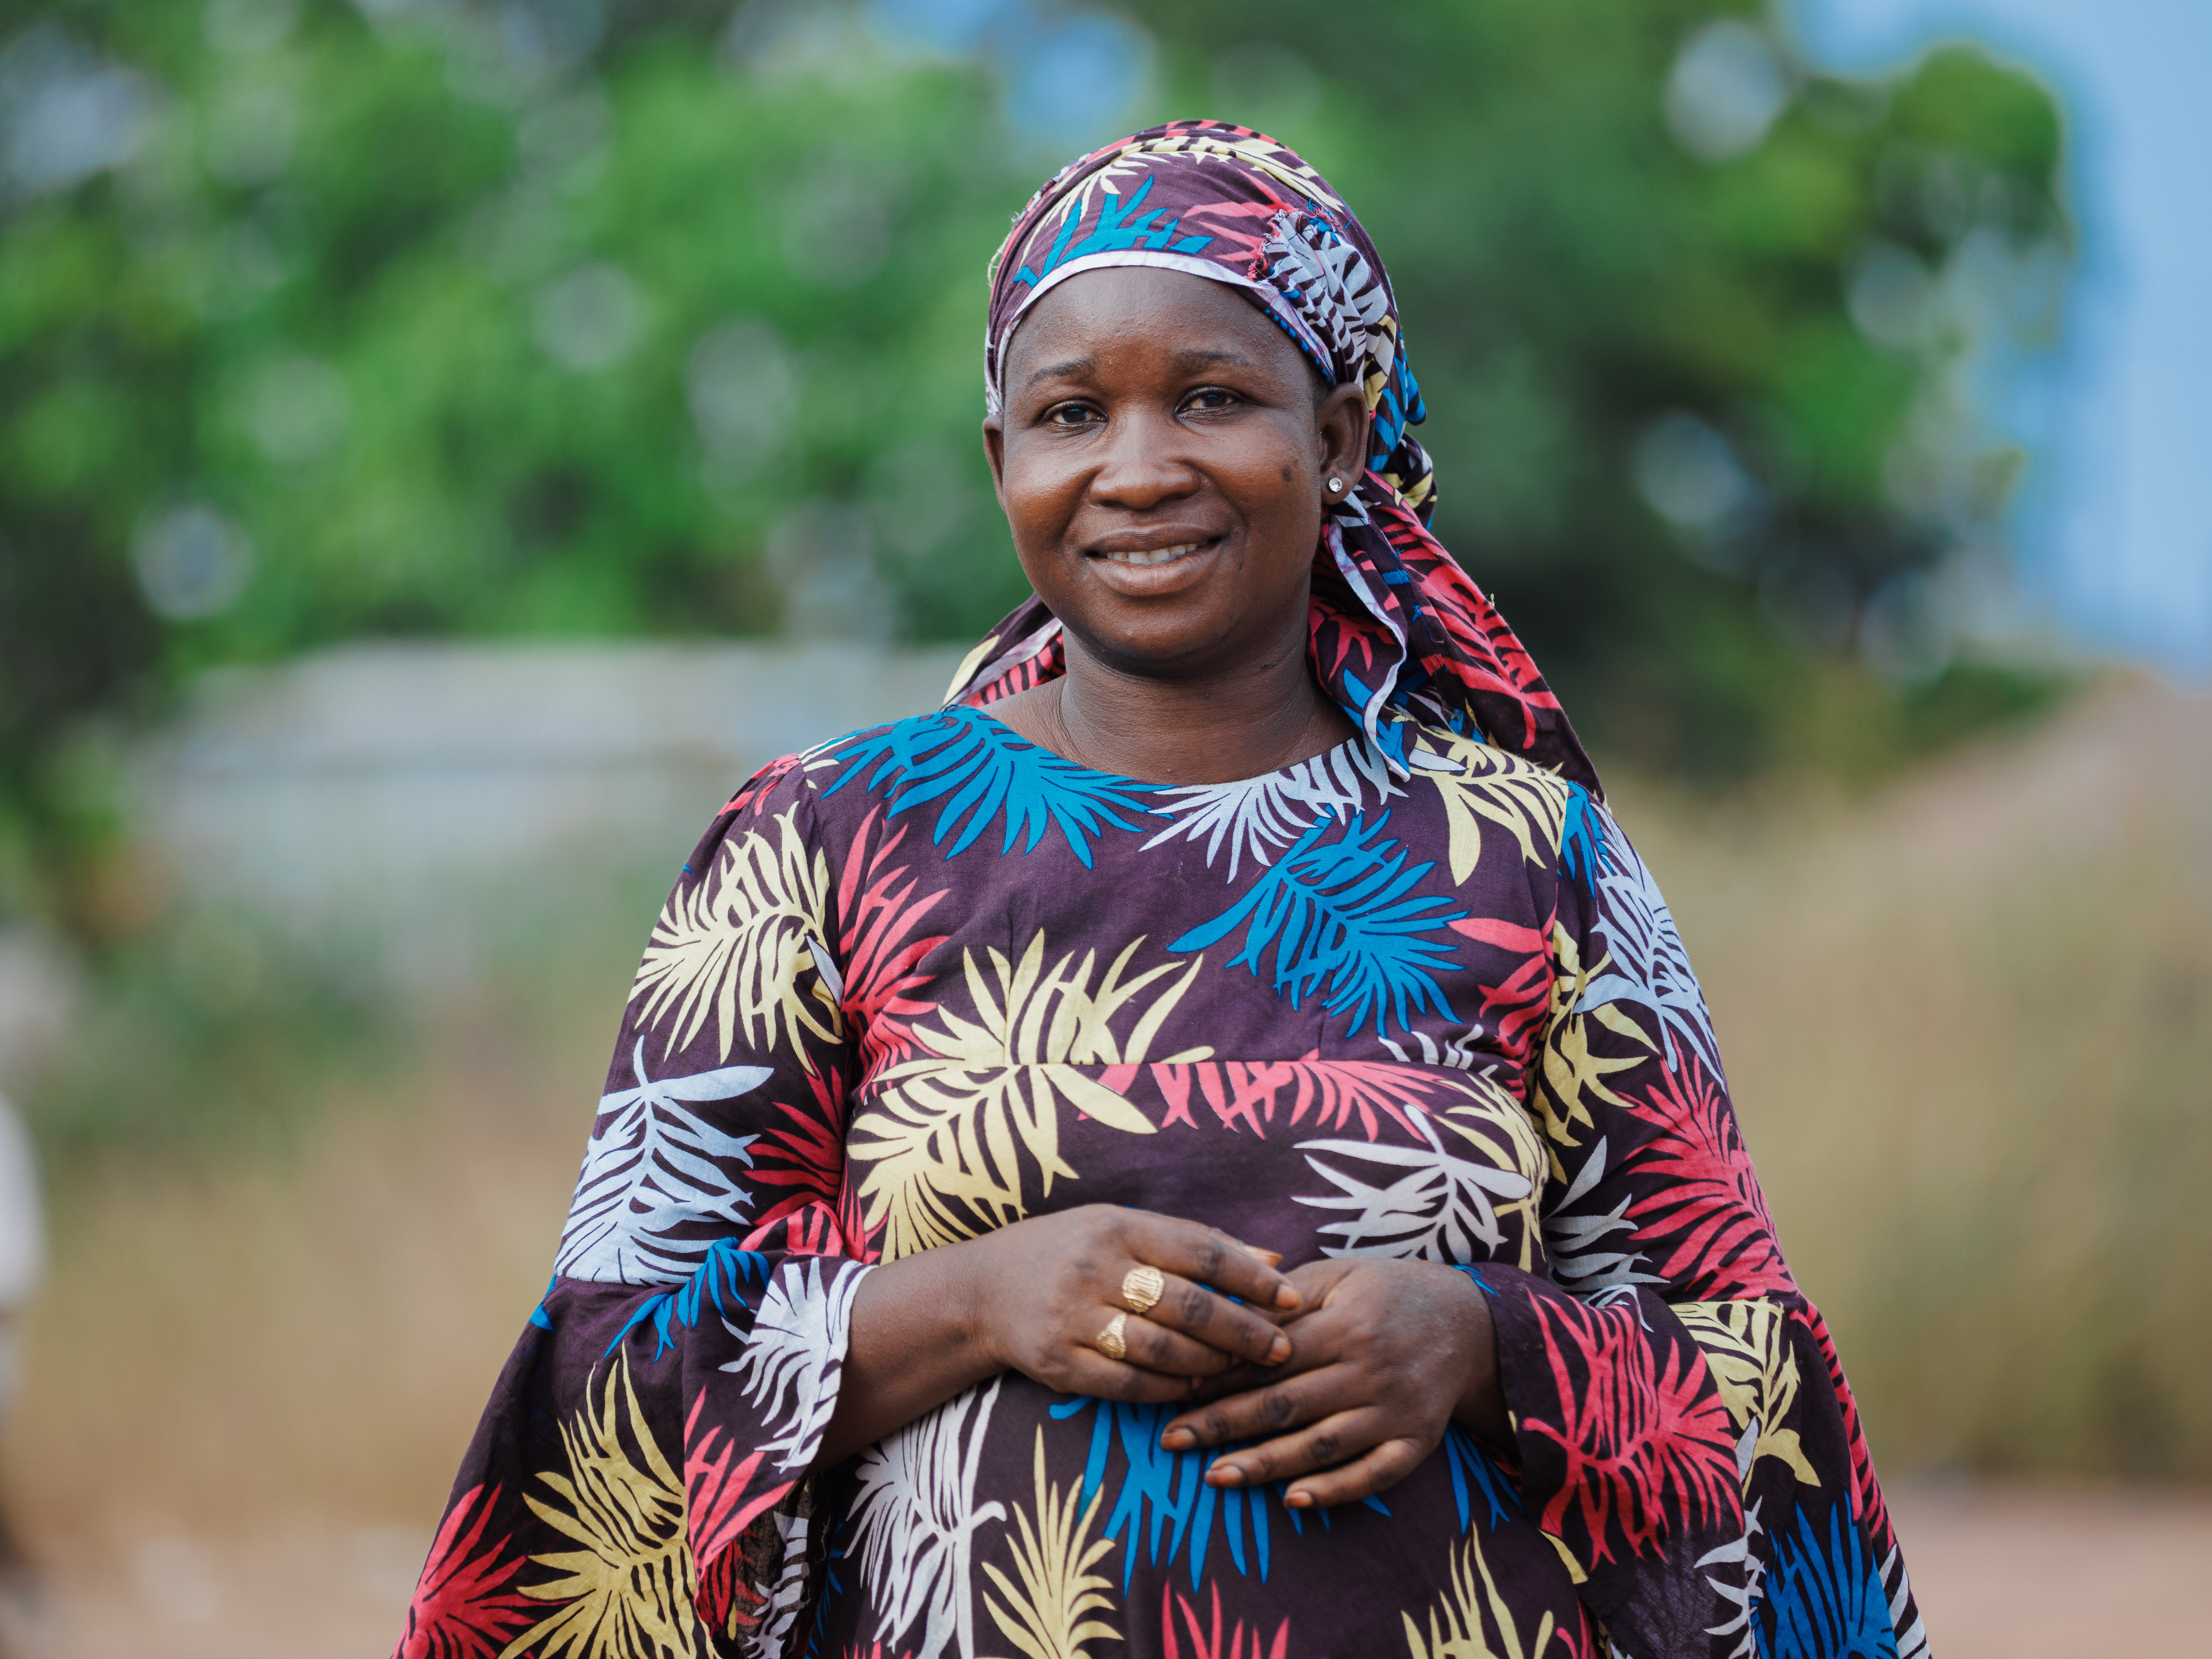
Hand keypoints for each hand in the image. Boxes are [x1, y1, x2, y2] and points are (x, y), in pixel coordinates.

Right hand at [965, 1205, 1302, 1404]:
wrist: (983, 1290)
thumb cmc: (1070, 1250)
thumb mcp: (1124, 1227)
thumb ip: (1196, 1241)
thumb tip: (1274, 1259)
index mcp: (1116, 1227)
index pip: (1202, 1252)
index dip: (1253, 1278)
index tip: (1292, 1299)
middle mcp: (1094, 1269)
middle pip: (1188, 1305)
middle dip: (1244, 1331)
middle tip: (1282, 1348)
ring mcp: (1072, 1318)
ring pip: (1162, 1350)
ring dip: (1213, 1365)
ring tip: (1243, 1370)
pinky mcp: (1058, 1363)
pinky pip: (1129, 1384)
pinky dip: (1170, 1390)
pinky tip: (1196, 1388)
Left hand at [1158, 1258, 1505, 1508]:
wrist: (1470, 1322)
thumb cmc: (1388, 1292)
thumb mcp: (1340, 1275)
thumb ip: (1285, 1298)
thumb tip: (1222, 1313)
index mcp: (1347, 1323)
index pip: (1271, 1357)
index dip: (1221, 1375)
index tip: (1177, 1390)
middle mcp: (1371, 1370)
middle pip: (1286, 1404)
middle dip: (1224, 1425)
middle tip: (1173, 1441)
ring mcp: (1396, 1411)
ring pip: (1321, 1445)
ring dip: (1265, 1465)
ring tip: (1214, 1477)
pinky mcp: (1417, 1443)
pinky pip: (1373, 1475)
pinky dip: (1334, 1490)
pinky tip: (1293, 1500)